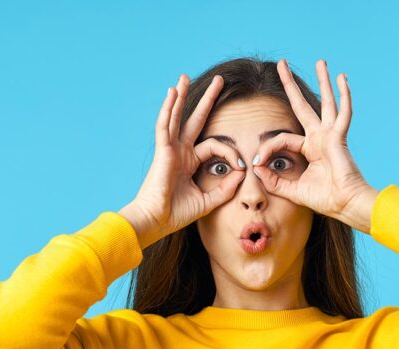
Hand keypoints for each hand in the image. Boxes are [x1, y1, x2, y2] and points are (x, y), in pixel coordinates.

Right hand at [119, 74, 245, 248]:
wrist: (156, 221)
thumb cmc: (176, 214)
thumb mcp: (208, 200)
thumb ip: (225, 188)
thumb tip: (242, 173)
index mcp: (190, 162)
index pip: (215, 146)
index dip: (231, 153)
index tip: (242, 166)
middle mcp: (180, 151)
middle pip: (195, 119)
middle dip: (207, 100)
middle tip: (218, 80)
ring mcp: (170, 149)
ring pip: (176, 116)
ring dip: (181, 96)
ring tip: (184, 77)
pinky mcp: (162, 151)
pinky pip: (164, 126)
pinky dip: (168, 109)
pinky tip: (172, 92)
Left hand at [252, 59, 372, 223]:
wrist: (345, 204)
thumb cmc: (325, 199)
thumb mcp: (292, 190)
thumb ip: (274, 181)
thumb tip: (256, 168)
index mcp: (310, 149)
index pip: (282, 139)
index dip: (267, 148)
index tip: (256, 162)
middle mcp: (320, 138)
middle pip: (302, 106)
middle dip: (290, 86)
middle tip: (281, 64)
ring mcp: (331, 135)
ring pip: (325, 102)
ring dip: (323, 81)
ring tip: (320, 61)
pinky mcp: (339, 137)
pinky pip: (343, 113)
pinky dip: (344, 96)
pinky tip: (341, 78)